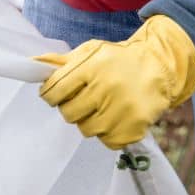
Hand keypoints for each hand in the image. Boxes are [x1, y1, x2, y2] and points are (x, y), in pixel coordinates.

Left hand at [36, 15, 194, 149]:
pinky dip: (109, 133)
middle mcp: (107, 87)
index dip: (51, 94)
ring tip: (103, 106)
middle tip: (85, 99)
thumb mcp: (90, 52)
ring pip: (86, 129)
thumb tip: (33, 62)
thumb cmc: (118, 60)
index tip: (57, 93)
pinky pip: (107, 141)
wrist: (160, 64)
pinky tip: (117, 117)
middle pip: (68, 113)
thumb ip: (60, 62)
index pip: (54, 90)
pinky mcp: (134, 126)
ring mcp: (122, 108)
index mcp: (92, 66)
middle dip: (72, 107)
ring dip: (90, 121)